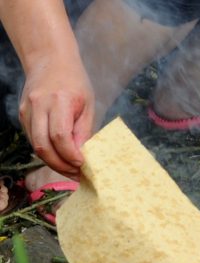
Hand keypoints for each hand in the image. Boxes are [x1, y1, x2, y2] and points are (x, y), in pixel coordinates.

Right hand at [19, 53, 94, 178]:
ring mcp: (27, 111)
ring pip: (36, 146)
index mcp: (58, 101)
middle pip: (43, 146)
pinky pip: (33, 139)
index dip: (70, 155)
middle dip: (60, 165)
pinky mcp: (22, 115)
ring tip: (70, 170)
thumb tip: (83, 155)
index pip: (60, 135)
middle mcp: (38, 106)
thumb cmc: (74, 81)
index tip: (83, 165)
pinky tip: (60, 157)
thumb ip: (84, 130)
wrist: (49, 60)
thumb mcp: (87, 103)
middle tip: (77, 175)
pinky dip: (47, 151)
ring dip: (53, 162)